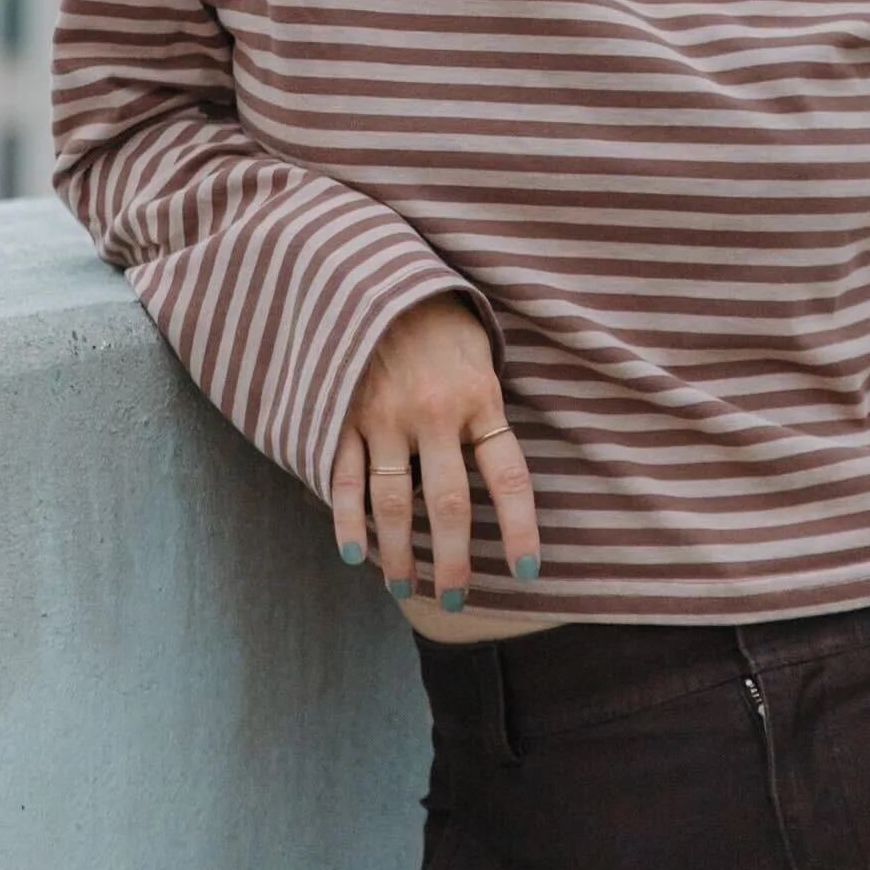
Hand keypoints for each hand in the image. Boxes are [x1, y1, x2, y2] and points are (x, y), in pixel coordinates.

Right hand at [329, 292, 540, 606]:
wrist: (375, 270)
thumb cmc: (440, 318)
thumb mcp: (480, 351)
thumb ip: (486, 409)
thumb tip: (496, 473)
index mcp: (479, 396)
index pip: (509, 477)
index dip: (520, 529)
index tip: (526, 571)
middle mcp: (434, 412)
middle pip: (449, 505)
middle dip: (454, 561)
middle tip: (456, 599)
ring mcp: (383, 416)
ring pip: (394, 504)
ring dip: (400, 553)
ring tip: (406, 586)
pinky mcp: (343, 414)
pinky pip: (344, 480)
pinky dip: (348, 522)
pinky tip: (356, 555)